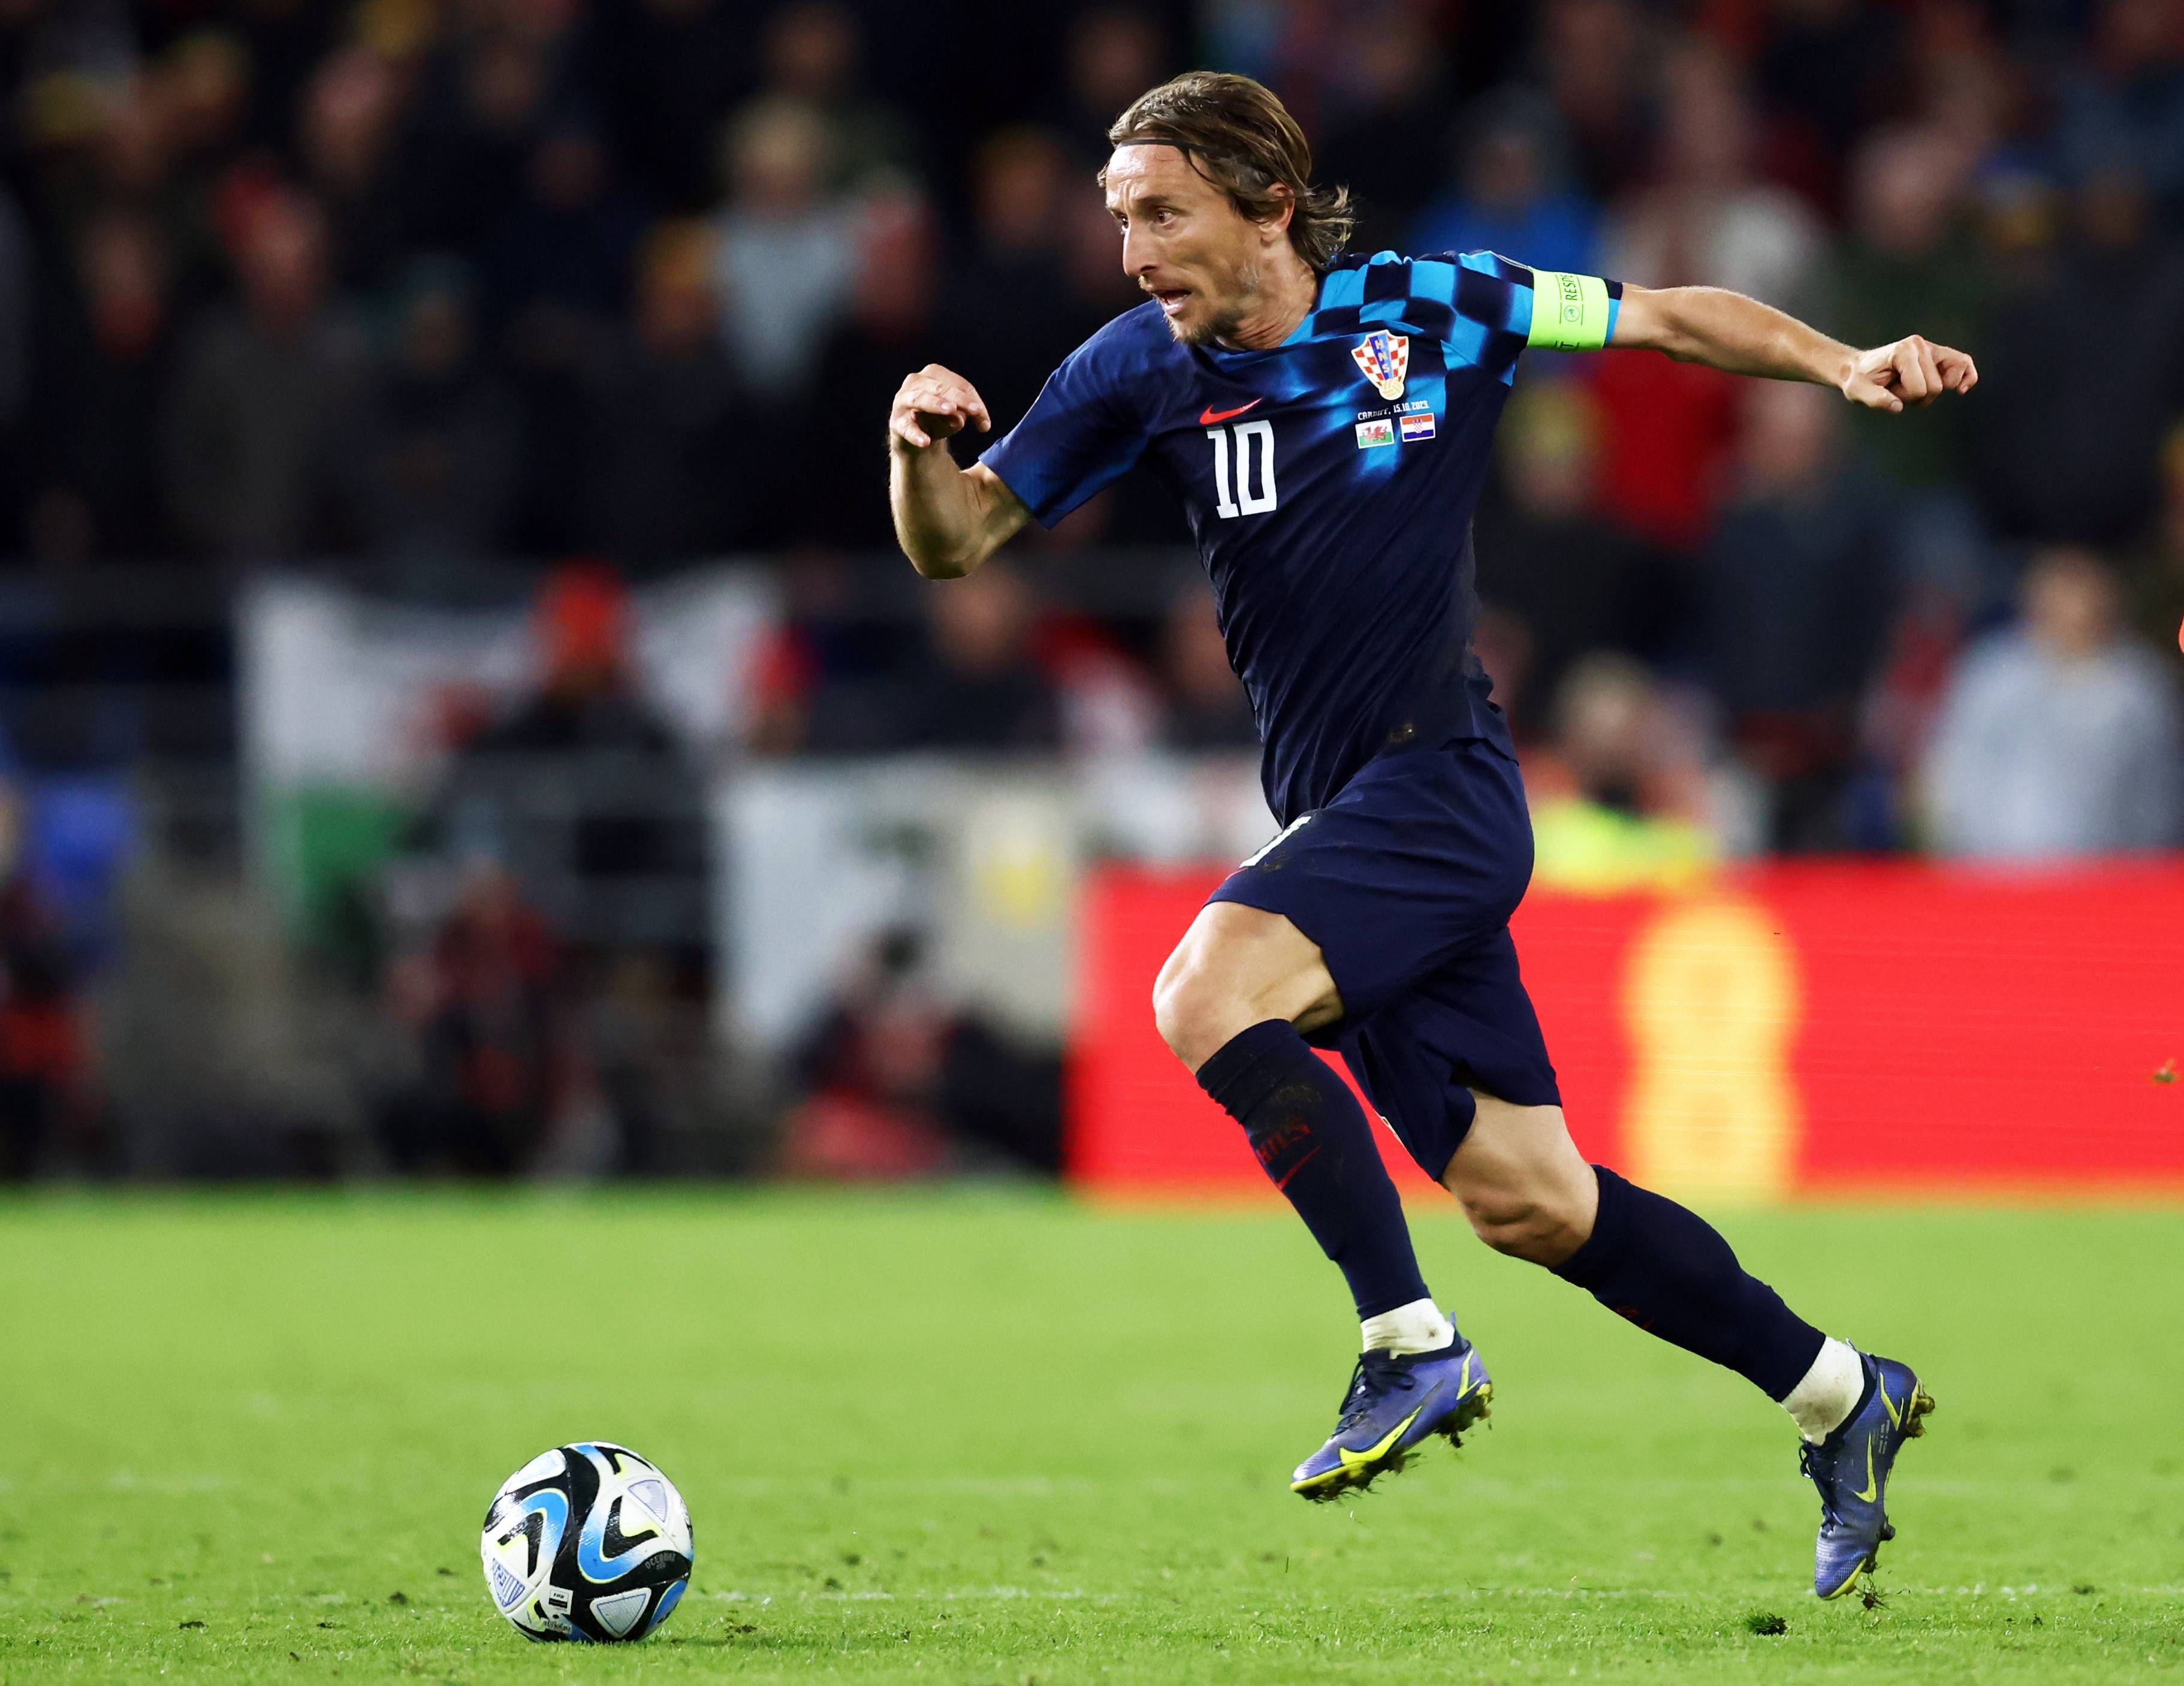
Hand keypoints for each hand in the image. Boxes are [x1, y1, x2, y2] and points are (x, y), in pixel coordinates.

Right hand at [890, 363, 991, 450]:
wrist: (916, 438)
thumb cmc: (938, 420)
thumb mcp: (955, 416)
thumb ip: (961, 414)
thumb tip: (960, 417)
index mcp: (933, 375)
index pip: (958, 383)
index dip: (974, 401)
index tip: (986, 423)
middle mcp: (916, 382)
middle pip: (940, 387)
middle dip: (960, 399)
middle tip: (976, 411)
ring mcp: (903, 400)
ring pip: (920, 398)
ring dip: (936, 404)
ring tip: (951, 411)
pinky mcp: (896, 421)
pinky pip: (906, 426)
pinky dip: (915, 434)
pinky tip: (925, 442)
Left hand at [1841, 335, 1977, 412]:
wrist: (1859, 369)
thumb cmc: (1859, 379)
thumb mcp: (1857, 391)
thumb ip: (1875, 399)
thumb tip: (1897, 406)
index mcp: (1902, 352)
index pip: (1920, 388)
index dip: (1905, 397)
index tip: (1889, 390)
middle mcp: (1919, 345)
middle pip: (1935, 386)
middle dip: (1916, 396)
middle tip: (1897, 388)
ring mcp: (1930, 348)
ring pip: (1954, 375)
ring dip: (1933, 390)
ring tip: (1914, 387)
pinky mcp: (1937, 354)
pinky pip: (1962, 363)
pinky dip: (1967, 375)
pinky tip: (1961, 389)